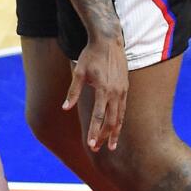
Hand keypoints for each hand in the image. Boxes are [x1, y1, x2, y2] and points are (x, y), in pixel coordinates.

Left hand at [64, 32, 127, 151]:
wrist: (109, 41)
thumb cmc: (91, 55)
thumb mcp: (78, 71)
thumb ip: (73, 91)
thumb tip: (65, 108)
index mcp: (103, 89)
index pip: (99, 116)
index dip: (94, 132)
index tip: (90, 145)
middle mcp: (115, 92)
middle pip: (111, 121)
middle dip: (104, 137)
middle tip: (97, 149)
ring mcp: (122, 90)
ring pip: (120, 117)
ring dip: (114, 132)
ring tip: (111, 146)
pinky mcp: (125, 88)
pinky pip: (123, 109)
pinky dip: (120, 120)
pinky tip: (116, 128)